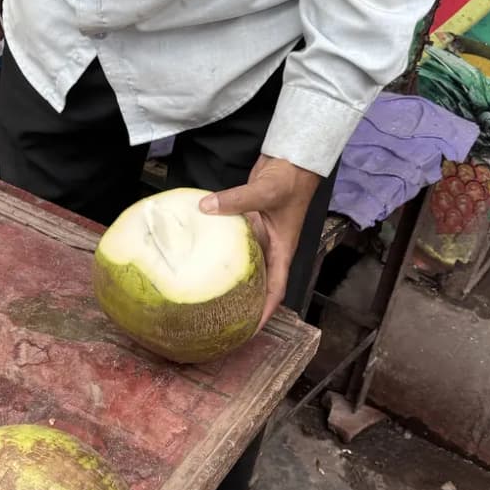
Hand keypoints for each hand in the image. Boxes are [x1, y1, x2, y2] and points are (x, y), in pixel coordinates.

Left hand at [199, 155, 319, 327]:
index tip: (248, 332)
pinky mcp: (246, 223)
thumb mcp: (266, 191)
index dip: (264, 314)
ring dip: (227, 278)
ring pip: (241, 263)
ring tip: (203, 296)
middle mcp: (269, 247)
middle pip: (256, 283)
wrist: (293, 157)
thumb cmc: (291, 178)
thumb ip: (236, 200)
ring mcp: (257, 235)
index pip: (275, 290)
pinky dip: (216, 250)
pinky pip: (230, 242)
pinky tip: (196, 255)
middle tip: (218, 320)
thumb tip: (205, 208)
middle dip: (242, 304)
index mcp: (282, 250)